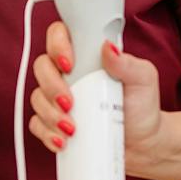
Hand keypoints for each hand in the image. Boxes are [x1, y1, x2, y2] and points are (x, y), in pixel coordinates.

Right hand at [29, 21, 168, 172]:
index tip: (69, 64)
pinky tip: (63, 142)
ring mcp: (59, 99)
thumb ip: (127, 62)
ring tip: (72, 129)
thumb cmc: (142, 106)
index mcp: (87, 56)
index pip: (60, 36)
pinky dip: (47, 134)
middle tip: (70, 103)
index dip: (56, 44)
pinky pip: (38, 125)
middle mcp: (69, 75)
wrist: (143, 143)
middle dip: (51, 86)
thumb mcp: (143, 80)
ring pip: (37, 98)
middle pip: (42, 67)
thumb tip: (108, 47)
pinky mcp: (55, 123)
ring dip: (50, 114)